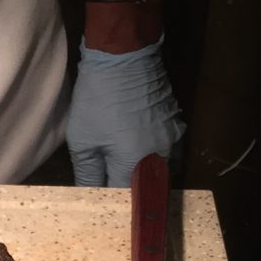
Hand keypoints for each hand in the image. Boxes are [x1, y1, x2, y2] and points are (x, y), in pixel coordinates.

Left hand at [65, 39, 183, 188]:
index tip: (104, 203)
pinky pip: (170, 151)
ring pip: (163, 170)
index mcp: (137, 165)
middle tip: (117, 190)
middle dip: (134, 191)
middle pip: (150, 187)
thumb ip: (88, 174)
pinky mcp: (176, 125)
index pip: (127, 198)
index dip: (115, 202)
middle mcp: (162, 157)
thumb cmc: (98, 99)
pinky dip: (156, 156)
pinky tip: (141, 152)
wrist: (124, 56)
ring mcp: (173, 140)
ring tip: (129, 173)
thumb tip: (90, 195)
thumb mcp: (83, 140)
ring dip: (148, 175)